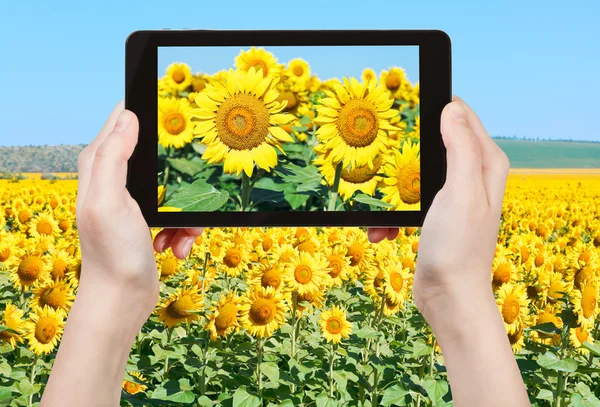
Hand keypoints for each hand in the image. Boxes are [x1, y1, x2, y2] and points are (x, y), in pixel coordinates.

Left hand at [76, 102, 201, 323]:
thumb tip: (127, 116)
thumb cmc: (113, 253)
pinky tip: (175, 246)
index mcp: (99, 166)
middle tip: (186, 191)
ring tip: (179, 235)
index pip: (121, 120)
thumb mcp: (110, 200)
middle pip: (156, 155)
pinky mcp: (148, 221)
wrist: (122, 299)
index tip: (173, 109)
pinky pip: (178, 213)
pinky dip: (182, 230)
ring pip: (174, 188)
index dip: (145, 110)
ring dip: (185, 212)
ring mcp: (132, 201)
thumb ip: (113, 156)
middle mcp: (113, 179)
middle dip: (178, 175)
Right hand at [369, 98, 528, 406]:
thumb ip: (460, 148)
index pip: (461, 116)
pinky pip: (407, 203)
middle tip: (382, 152)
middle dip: (405, 151)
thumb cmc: (457, 248)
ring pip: (413, 174)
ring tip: (378, 203)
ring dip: (393, 189)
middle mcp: (472, 176)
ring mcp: (453, 197)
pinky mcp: (435, 216)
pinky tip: (381, 231)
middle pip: (433, 143)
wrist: (448, 297)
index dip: (435, 107)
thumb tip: (451, 108)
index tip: (405, 105)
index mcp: (484, 163)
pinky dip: (392, 215)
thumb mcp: (460, 192)